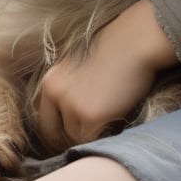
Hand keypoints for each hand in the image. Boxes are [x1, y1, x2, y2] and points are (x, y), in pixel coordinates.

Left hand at [35, 0, 176, 148]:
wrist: (137, 41)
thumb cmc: (115, 49)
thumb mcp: (79, 65)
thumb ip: (67, 88)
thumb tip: (67, 114)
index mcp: (50, 81)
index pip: (43, 118)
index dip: (57, 129)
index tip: (69, 133)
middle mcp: (55, 94)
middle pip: (54, 132)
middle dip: (68, 137)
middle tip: (88, 134)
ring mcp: (72, 105)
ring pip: (75, 137)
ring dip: (90, 134)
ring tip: (108, 118)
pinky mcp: (91, 116)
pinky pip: (93, 139)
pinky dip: (103, 135)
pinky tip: (115, 119)